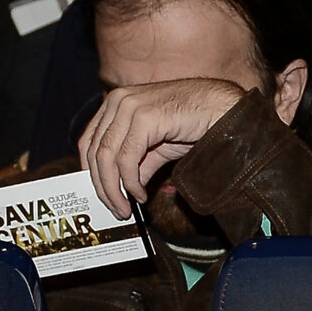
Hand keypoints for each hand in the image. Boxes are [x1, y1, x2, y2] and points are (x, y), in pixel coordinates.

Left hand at [78, 77, 245, 217]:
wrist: (222, 110)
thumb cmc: (195, 123)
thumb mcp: (159, 147)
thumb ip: (139, 163)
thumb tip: (125, 187)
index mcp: (117, 104)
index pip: (89, 142)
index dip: (92, 173)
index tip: (104, 196)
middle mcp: (118, 101)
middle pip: (94, 151)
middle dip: (102, 186)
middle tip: (116, 209)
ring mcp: (129, 106)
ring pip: (107, 156)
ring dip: (114, 188)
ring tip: (126, 207)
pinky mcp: (144, 117)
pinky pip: (127, 158)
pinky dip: (130, 182)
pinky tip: (140, 194)